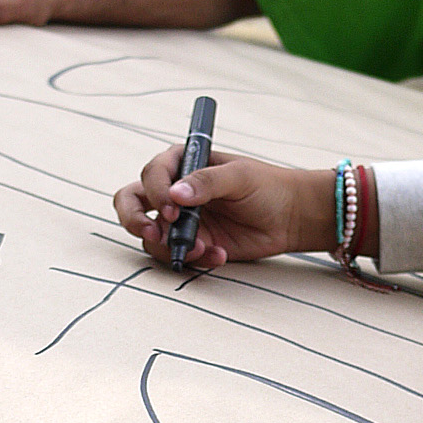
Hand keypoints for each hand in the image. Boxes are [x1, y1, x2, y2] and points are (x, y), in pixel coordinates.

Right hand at [114, 146, 331, 269]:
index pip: (152, 174)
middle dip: (134, 219)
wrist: (290, 217)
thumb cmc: (267, 186)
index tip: (174, 209)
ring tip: (204, 247)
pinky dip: (195, 258)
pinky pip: (177, 255)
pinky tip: (219, 254)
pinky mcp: (193, 243)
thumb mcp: (240, 176)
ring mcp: (182, 220)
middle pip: (131, 202)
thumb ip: (207, 181)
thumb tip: (177, 193)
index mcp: (183, 164)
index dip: (157, 192)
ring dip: (172, 245)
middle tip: (152, 233)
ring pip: (151, 235)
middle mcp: (175, 191)